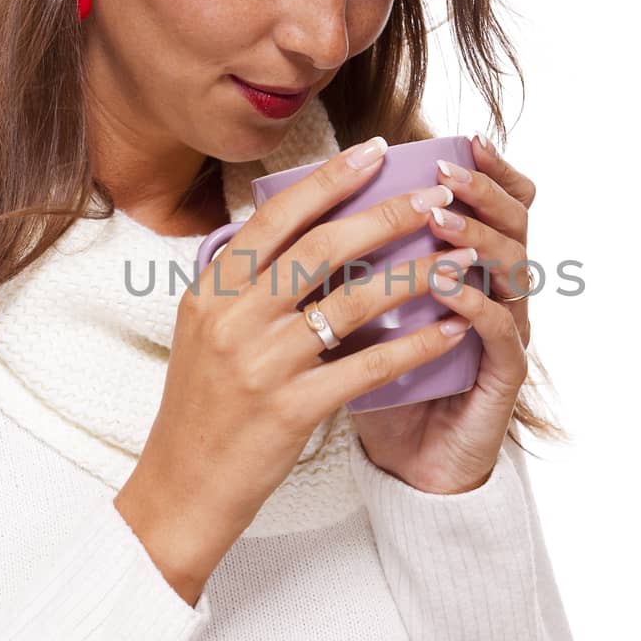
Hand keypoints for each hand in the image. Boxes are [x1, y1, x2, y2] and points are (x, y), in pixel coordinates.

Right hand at [115, 137, 490, 582]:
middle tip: (435, 196)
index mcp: (211, 289)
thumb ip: (245, 282)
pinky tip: (451, 330)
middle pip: (322, 248)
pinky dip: (415, 345)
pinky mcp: (291, 409)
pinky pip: (368, 366)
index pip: (276, 217)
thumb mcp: (206, 330)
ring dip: (415, 274)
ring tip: (459, 258)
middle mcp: (233, 318)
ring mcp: (262, 364)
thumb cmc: (203, 405)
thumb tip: (304, 230)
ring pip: (354, 301)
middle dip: (386, 215)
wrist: (181, 488)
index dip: (329, 180)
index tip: (375, 151)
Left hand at [349, 134, 535, 494]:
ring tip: (441, 219)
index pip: (492, 203)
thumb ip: (341, 271)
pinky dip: (476, 304)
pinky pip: (502, 330)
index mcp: (467, 268)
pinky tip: (449, 285)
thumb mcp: (354, 318)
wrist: (405, 466)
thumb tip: (282, 217)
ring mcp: (508, 331)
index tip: (459, 138)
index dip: (485, 169)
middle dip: (481, 191)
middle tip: (444, 172)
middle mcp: (496, 291)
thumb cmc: (376, 388)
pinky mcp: (505, 376)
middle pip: (513, 223)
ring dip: (477, 238)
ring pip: (514, 269)